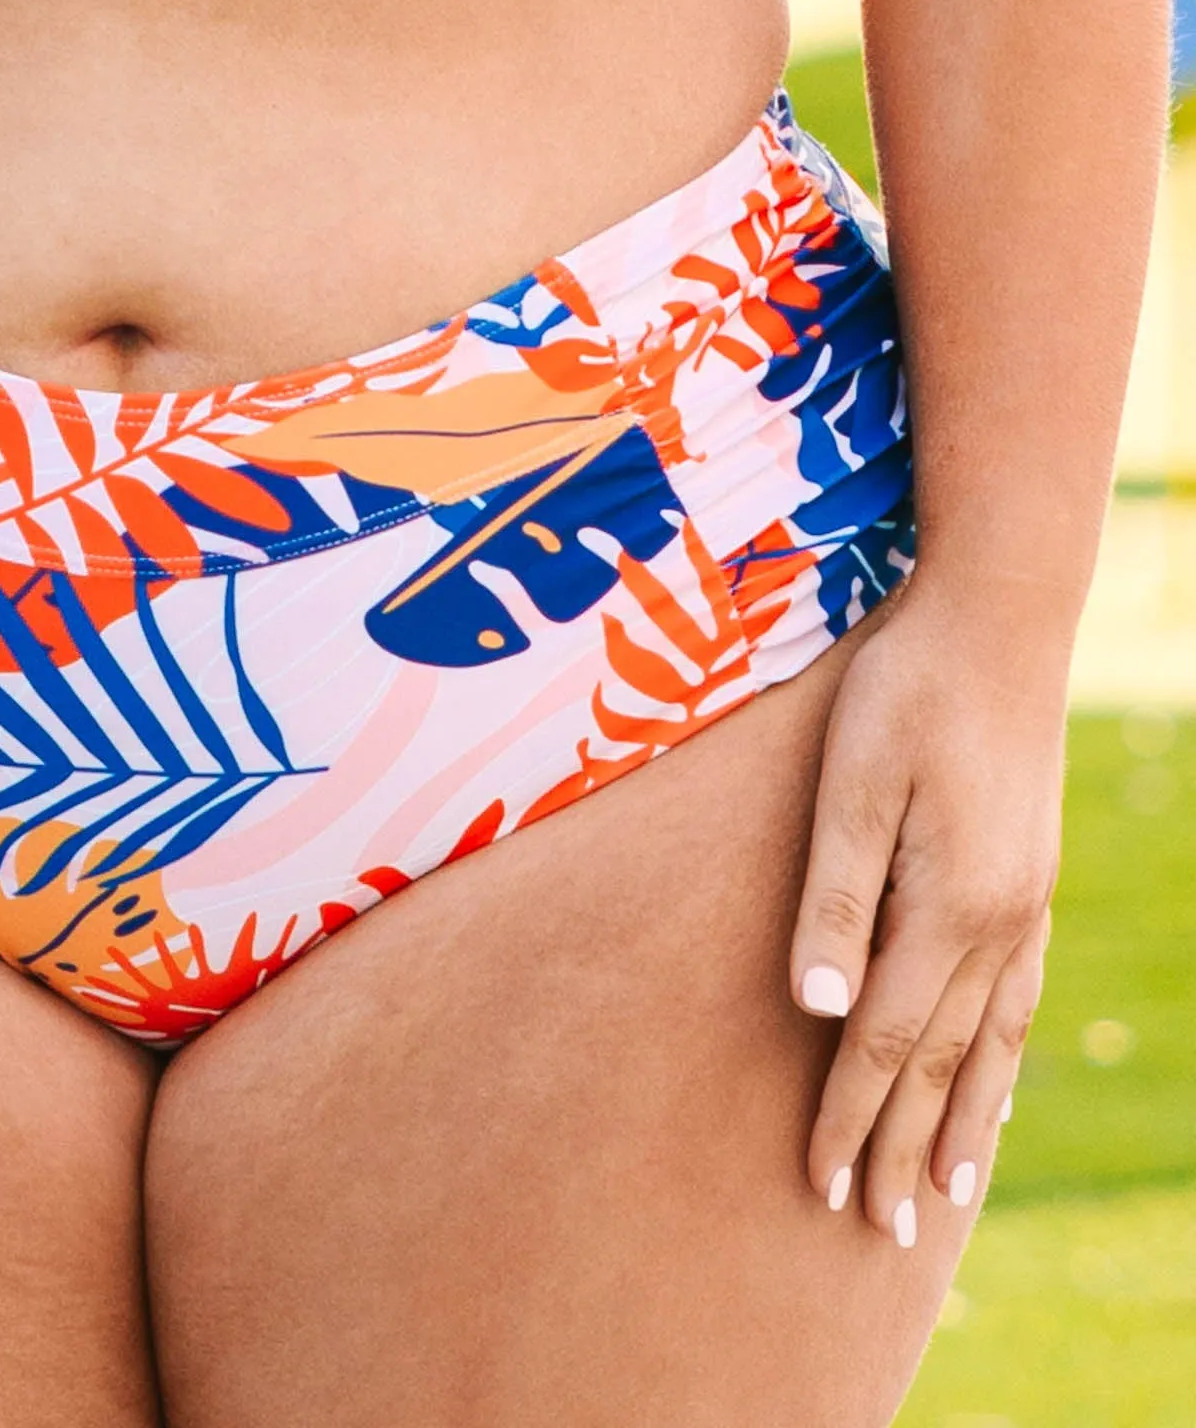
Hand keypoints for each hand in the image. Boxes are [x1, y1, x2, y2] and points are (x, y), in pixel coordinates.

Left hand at [790, 582, 1062, 1243]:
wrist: (1000, 617)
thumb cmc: (905, 688)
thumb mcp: (850, 781)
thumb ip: (835, 896)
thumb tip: (818, 1011)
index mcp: (949, 907)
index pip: (885, 1042)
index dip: (848, 1116)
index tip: (816, 1186)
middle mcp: (999, 923)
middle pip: (941, 1062)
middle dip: (902, 1146)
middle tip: (875, 1229)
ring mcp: (1025, 904)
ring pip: (992, 1042)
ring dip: (964, 1121)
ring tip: (946, 1194)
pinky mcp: (1031, 878)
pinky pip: (1019, 998)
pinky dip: (1003, 1057)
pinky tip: (994, 1084)